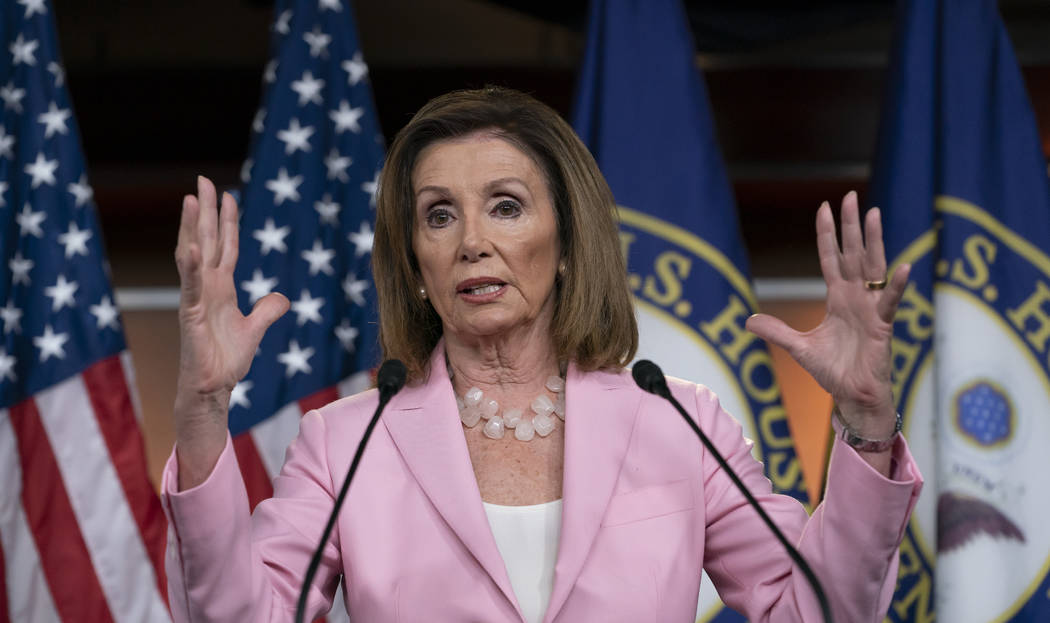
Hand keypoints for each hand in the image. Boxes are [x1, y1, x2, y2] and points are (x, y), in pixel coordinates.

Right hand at [173, 176, 287, 486]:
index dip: (227, 221)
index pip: (226, 246)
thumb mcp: (256, 329)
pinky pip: (190, 287)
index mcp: (222, 288)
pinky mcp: (192, 315)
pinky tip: (190, 247)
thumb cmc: (227, 361)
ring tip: (191, 199)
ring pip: (194, 256)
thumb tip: (282, 298)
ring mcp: (197, 299)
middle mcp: (207, 287)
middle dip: (205, 211)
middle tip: (202, 181)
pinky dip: (191, 267)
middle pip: (207, 241)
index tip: (227, 194)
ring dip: (192, 228)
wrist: (214, 388)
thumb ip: (268, 311)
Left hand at [746, 191, 908, 439]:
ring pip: (873, 268)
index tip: (824, 207)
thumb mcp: (798, 347)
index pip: (831, 259)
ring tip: (873, 214)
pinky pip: (890, 303)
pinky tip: (902, 267)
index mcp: (838, 299)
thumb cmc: (833, 371)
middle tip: (851, 196)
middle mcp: (856, 298)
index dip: (827, 235)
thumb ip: (776, 332)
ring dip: (874, 242)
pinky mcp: (883, 327)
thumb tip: (748, 322)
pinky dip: (895, 287)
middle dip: (850, 226)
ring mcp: (871, 310)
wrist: (853, 397)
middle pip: (853, 254)